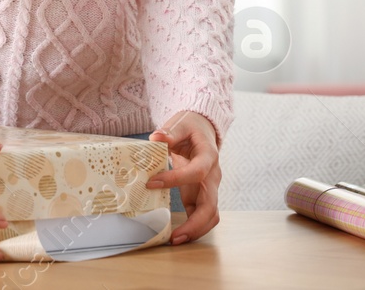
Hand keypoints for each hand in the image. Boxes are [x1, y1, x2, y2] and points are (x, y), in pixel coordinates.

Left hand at [146, 110, 220, 244]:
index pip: (196, 172)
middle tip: (174, 236)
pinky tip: (175, 235)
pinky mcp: (200, 196)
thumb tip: (156, 138)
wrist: (202, 131)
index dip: (175, 180)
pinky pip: (201, 216)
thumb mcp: (181, 124)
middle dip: (195, 224)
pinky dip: (191, 228)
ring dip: (195, 231)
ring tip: (174, 240)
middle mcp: (212, 176)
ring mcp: (209, 189)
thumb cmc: (191, 128)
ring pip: (211, 216)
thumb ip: (171, 132)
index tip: (151, 183)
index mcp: (208, 156)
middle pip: (211, 206)